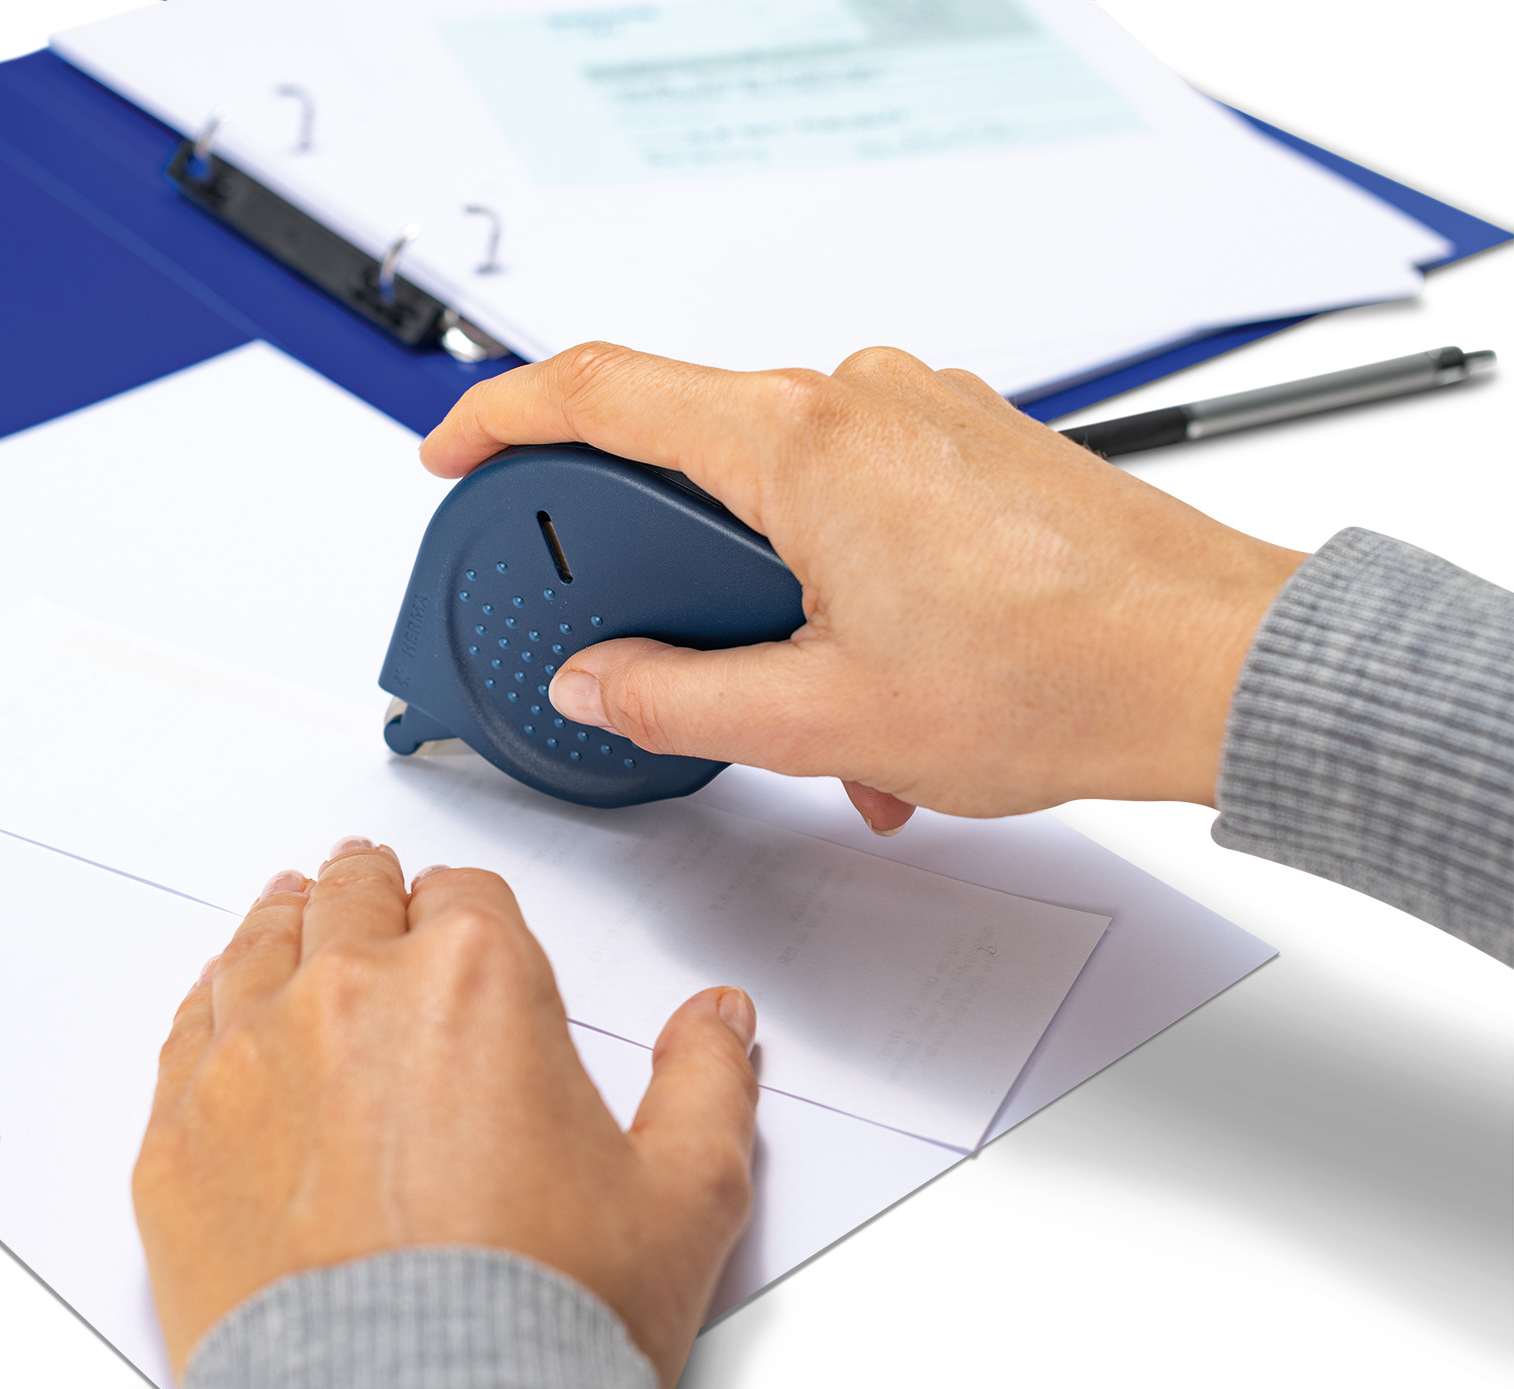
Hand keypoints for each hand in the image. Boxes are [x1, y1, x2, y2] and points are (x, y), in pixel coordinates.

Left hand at [134, 837, 759, 1388]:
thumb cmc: (534, 1325)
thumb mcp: (682, 1200)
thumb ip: (707, 1086)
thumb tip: (718, 1024)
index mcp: (474, 980)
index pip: (465, 893)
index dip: (468, 905)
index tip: (463, 918)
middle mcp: (350, 994)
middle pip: (351, 899)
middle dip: (369, 890)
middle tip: (370, 885)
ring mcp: (250, 1059)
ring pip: (259, 948)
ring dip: (283, 924)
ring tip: (290, 911)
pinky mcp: (180, 1137)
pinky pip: (185, 1031)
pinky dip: (208, 1006)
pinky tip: (217, 1004)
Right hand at [421, 344, 1307, 827]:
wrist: (1213, 665)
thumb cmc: (1055, 673)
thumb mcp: (819, 717)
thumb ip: (677, 698)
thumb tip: (602, 683)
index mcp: (798, 443)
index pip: (600, 390)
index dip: (501, 416)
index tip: (457, 450)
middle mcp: (857, 400)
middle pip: (687, 453)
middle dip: (660, 570)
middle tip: (644, 652)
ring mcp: (919, 416)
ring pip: (779, 494)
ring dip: (763, 602)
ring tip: (810, 717)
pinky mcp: (967, 446)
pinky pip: (855, 499)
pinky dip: (832, 585)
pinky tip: (874, 688)